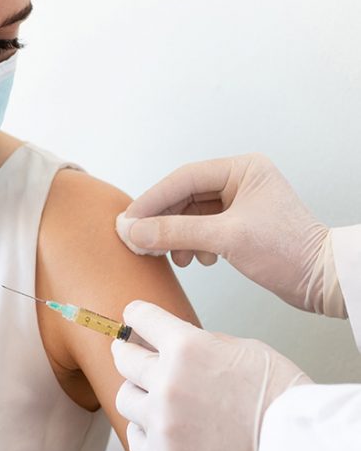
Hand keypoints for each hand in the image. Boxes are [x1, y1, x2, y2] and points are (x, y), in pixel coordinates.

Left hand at [114, 301, 312, 450]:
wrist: (294, 441)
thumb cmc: (278, 392)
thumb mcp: (241, 347)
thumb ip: (200, 344)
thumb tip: (176, 346)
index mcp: (185, 347)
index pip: (141, 319)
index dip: (136, 316)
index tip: (132, 318)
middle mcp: (166, 382)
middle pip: (123, 358)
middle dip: (127, 352)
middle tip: (129, 353)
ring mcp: (163, 422)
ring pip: (124, 399)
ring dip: (137, 394)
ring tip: (152, 397)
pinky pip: (135, 438)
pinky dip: (143, 431)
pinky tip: (158, 428)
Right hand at [116, 153, 345, 316]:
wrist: (322, 281)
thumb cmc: (288, 252)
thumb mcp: (226, 238)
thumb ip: (175, 231)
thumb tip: (132, 230)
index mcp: (242, 169)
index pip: (183, 179)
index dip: (152, 200)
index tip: (127, 221)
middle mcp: (240, 180)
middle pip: (184, 196)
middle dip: (161, 221)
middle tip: (137, 241)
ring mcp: (240, 203)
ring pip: (190, 214)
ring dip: (175, 235)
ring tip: (171, 256)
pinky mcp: (239, 225)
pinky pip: (202, 228)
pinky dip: (191, 244)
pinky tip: (195, 260)